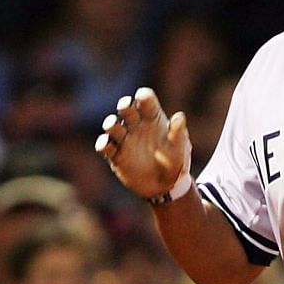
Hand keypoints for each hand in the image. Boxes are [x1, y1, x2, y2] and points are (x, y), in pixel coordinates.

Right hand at [95, 87, 189, 201]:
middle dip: (124, 106)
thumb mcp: (180, 149)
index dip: (143, 97)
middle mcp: (136, 126)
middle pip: (126, 109)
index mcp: (153, 120)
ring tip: (114, 126)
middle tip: (126, 106)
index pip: (146, 102)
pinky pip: (105, 146)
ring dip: (111, 124)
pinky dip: (104, 143)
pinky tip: (107, 144)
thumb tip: (180, 116)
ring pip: (112, 126)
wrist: (166, 187)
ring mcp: (124, 140)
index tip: (143, 96)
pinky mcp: (115, 155)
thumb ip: (179, 134)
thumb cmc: (176, 164)